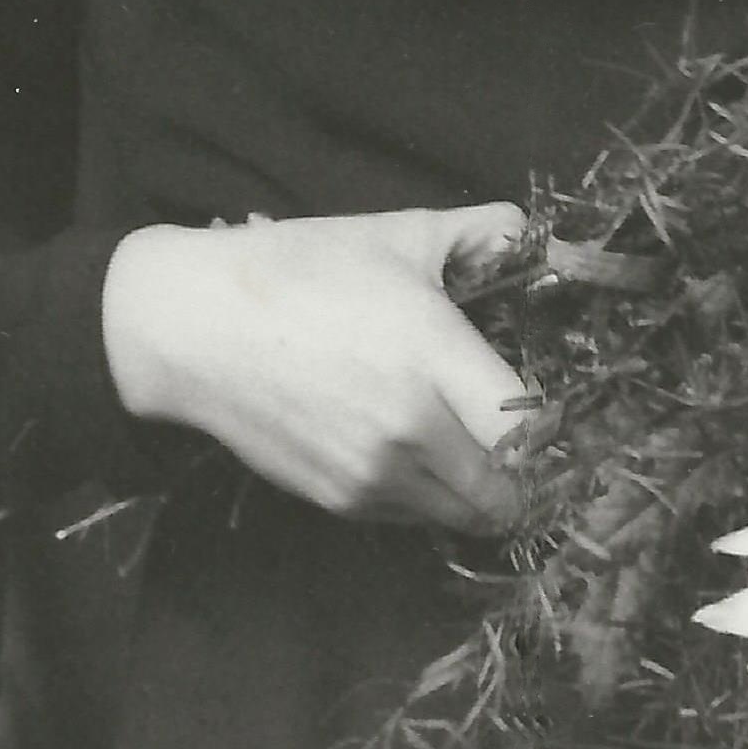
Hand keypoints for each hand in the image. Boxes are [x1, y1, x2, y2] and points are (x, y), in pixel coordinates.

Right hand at [102, 203, 530, 530]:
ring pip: (462, 513)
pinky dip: (428, 495)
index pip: (530, 428)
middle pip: (506, 491)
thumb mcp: (396, 234)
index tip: (555, 416)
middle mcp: (410, 428)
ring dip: (478, 491)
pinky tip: (414, 451)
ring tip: (472, 449)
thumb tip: (527, 233)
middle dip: (525, 474)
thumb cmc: (297, 270)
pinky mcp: (339, 500)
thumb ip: (479, 233)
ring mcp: (372, 473)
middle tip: (523, 443)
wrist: (192, 327)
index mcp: (433, 355)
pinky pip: (412, 515)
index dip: (554, 430)